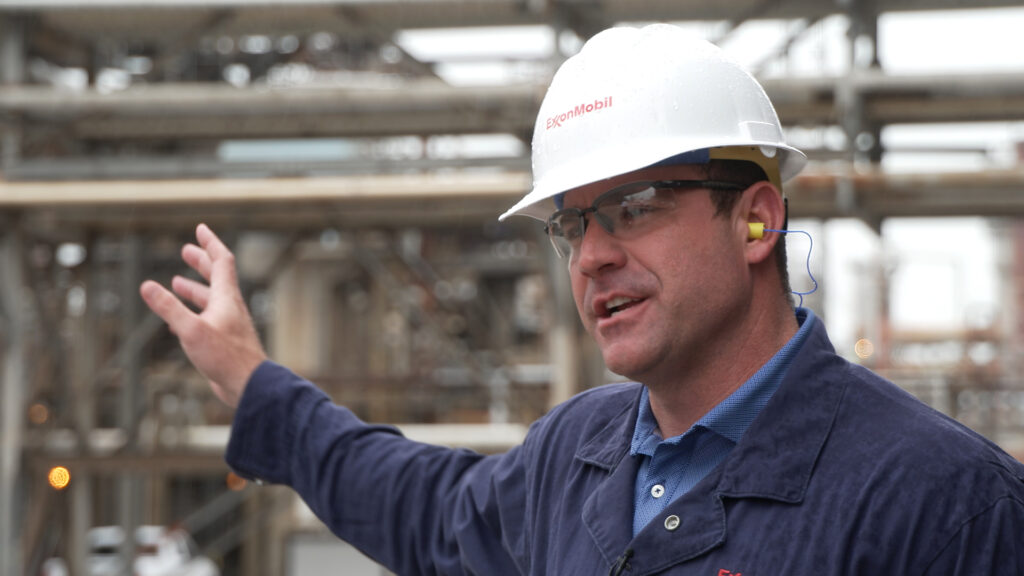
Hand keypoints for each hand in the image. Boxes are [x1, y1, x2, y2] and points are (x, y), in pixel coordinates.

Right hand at [140, 224, 266, 407]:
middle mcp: (230, 308)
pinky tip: (179, 321)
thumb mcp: (191, 330)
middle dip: (201, 262)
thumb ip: (168, 308)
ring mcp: (228, 325)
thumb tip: (146, 285)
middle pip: (217, 277)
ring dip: (195, 289)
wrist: (248, 385)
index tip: (200, 228)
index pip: (222, 261)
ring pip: (211, 300)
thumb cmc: (225, 357)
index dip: (210, 244)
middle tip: (186, 250)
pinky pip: (207, 320)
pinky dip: (193, 313)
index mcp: (227, 298)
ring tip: (177, 283)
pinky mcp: (224, 341)